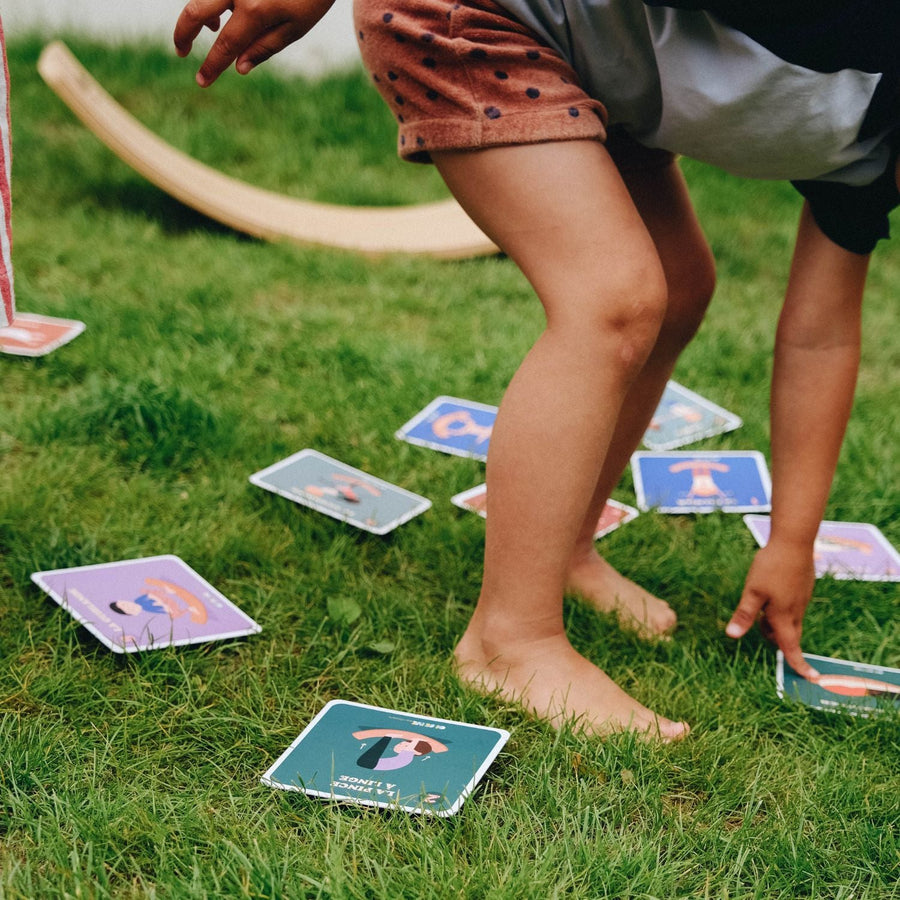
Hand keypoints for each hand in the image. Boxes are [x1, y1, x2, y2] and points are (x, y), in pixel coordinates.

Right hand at [174, 0, 335, 86]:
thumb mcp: (294, 28)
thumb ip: (264, 47)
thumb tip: (238, 68)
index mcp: (254, 11)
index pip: (225, 46)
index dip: (211, 66)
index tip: (201, 82)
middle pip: (195, 12)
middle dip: (182, 34)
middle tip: (182, 51)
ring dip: (199, 16)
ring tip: (213, 30)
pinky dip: (212, 2)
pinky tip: (222, 12)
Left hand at [726, 540, 818, 679]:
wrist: (794, 542)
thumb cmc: (771, 567)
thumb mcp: (752, 591)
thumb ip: (744, 615)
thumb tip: (732, 636)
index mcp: (783, 616)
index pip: (791, 647)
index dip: (799, 665)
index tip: (811, 678)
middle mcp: (796, 611)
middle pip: (788, 635)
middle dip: (776, 639)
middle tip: (761, 627)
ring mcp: (802, 599)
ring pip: (790, 620)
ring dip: (776, 621)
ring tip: (761, 606)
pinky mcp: (803, 588)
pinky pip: (793, 606)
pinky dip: (782, 608)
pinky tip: (771, 590)